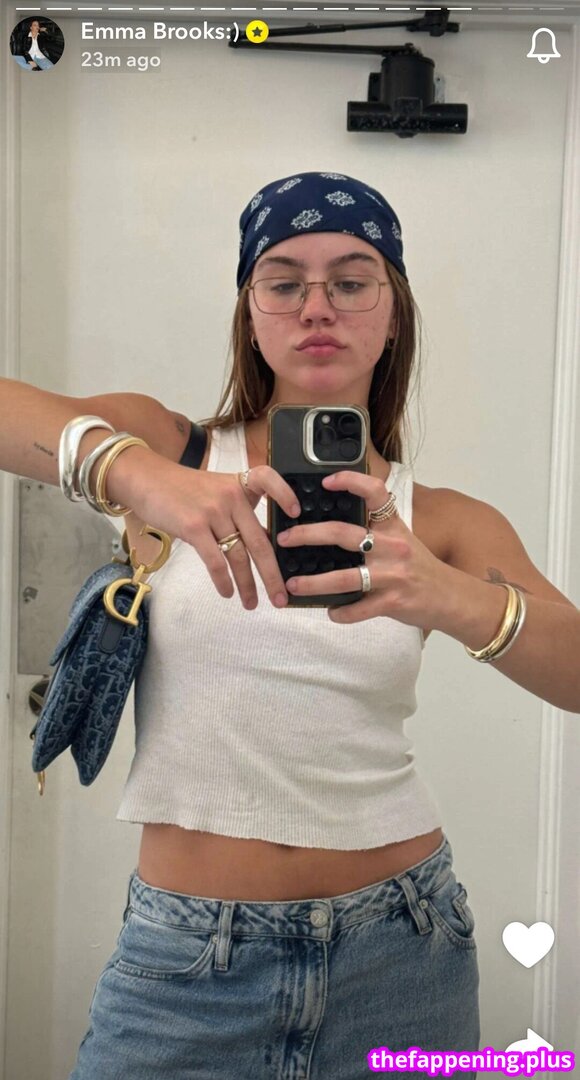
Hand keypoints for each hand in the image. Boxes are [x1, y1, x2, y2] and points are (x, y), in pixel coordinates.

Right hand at [127, 453, 299, 609]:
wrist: (147, 480)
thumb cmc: (182, 489)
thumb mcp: (216, 490)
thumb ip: (238, 511)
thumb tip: (260, 544)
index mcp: (239, 485)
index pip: (268, 479)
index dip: (285, 495)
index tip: (296, 514)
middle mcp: (231, 497)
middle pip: (259, 540)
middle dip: (273, 573)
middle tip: (281, 597)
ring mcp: (213, 512)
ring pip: (239, 556)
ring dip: (247, 585)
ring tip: (252, 603)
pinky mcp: (194, 527)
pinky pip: (215, 560)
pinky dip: (223, 581)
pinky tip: (228, 592)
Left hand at [277, 470, 457, 626]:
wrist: (453, 598)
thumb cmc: (421, 568)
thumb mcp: (403, 539)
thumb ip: (375, 531)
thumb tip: (333, 528)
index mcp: (393, 526)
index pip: (375, 492)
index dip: (351, 481)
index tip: (326, 481)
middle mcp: (392, 546)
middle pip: (343, 534)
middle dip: (308, 535)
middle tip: (285, 539)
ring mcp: (392, 575)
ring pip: (345, 577)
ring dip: (313, 582)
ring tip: (292, 583)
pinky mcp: (393, 602)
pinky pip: (358, 609)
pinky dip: (341, 612)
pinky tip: (331, 611)